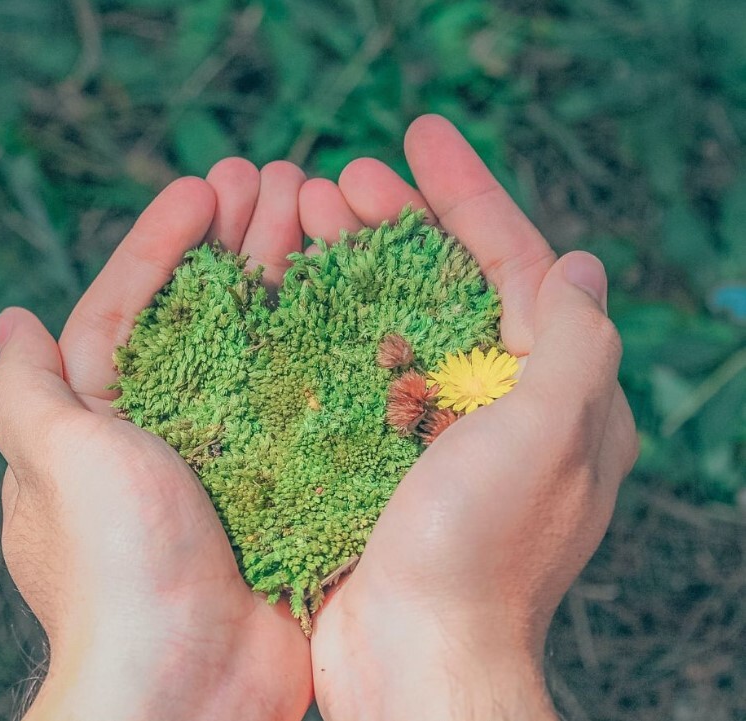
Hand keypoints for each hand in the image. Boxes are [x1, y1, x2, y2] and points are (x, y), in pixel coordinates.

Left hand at [0, 164, 312, 720]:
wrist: (190, 685)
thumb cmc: (118, 567)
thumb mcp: (57, 463)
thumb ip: (26, 391)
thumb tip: (10, 322)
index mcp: (105, 419)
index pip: (131, 306)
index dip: (166, 241)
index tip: (205, 185)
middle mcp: (171, 432)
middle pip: (207, 314)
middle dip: (238, 243)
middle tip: (279, 179)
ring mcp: (236, 455)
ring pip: (264, 345)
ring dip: (286, 278)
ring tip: (318, 212)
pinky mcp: (290, 481)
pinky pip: (310, 398)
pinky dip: (328, 347)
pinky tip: (355, 299)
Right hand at [299, 115, 638, 719]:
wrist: (414, 659)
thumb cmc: (482, 554)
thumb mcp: (547, 437)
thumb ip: (574, 344)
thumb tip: (583, 264)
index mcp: (555, 391)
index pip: (518, 264)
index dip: (470, 194)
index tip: (419, 135)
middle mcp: (501, 403)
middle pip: (450, 283)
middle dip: (399, 223)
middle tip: (339, 179)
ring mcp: (438, 428)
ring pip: (397, 320)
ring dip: (354, 264)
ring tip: (302, 215)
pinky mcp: (384, 454)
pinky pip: (360, 368)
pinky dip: (330, 325)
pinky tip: (291, 293)